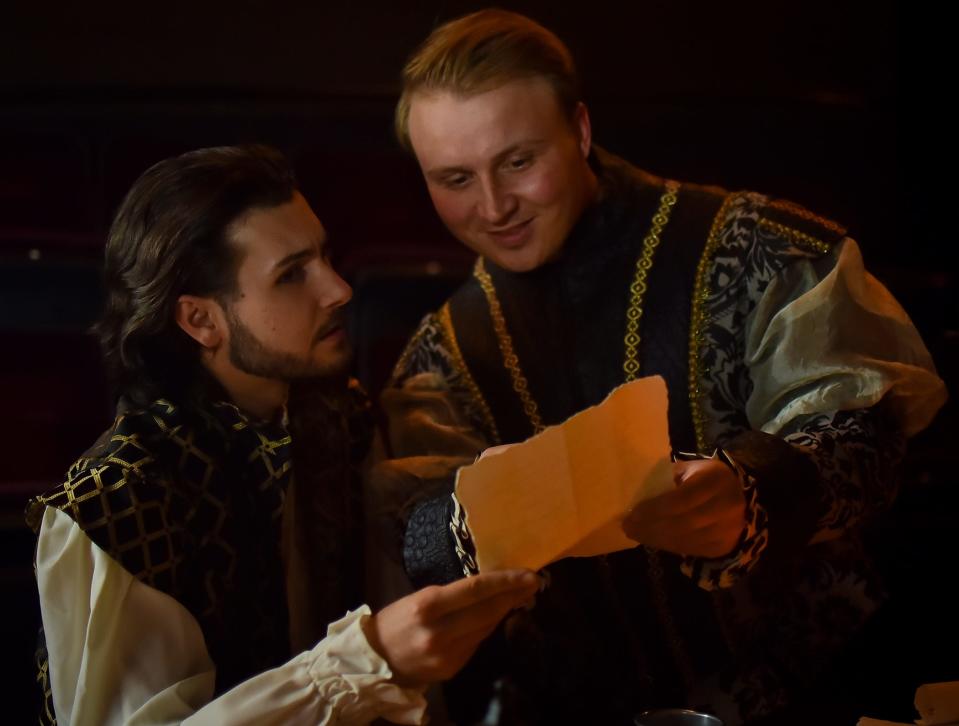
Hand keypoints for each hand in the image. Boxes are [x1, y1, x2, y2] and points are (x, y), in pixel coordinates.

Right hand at [365, 569, 539, 686]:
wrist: (374, 660)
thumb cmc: (395, 620)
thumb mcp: (418, 598)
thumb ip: (451, 595)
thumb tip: (487, 585)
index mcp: (428, 605)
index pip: (476, 590)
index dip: (505, 581)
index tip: (527, 573)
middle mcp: (440, 631)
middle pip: (488, 610)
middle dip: (514, 595)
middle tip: (534, 581)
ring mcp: (448, 654)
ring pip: (486, 627)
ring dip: (505, 610)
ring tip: (519, 595)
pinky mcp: (452, 668)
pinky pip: (476, 643)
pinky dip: (487, 627)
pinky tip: (495, 615)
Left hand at [622, 458, 745, 557]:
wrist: (738, 495)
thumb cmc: (705, 477)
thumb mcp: (689, 469)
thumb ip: (668, 479)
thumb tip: (637, 497)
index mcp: (716, 479)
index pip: (681, 499)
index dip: (655, 508)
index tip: (632, 513)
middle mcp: (727, 506)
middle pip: (683, 522)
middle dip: (652, 526)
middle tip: (628, 527)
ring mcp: (728, 529)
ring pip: (686, 539)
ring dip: (656, 539)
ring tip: (635, 534)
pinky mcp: (723, 545)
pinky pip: (691, 549)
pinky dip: (668, 546)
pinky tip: (651, 540)